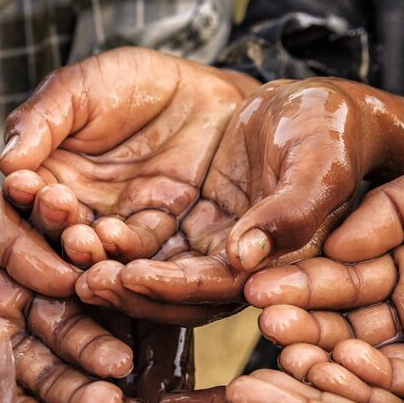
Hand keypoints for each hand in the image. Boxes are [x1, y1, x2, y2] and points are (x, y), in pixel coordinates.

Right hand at [0, 46, 258, 261]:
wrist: (204, 95)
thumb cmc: (134, 82)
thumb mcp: (80, 88)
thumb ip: (42, 119)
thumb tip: (7, 161)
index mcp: (49, 175)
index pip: (26, 196)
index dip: (23, 193)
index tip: (24, 183)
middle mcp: (77, 210)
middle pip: (55, 233)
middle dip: (53, 224)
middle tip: (58, 207)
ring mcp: (117, 227)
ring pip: (94, 251)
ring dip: (85, 249)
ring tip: (84, 236)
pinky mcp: (158, 238)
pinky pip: (139, 252)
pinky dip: (125, 253)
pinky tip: (118, 238)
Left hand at [76, 78, 403, 324]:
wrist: (315, 106)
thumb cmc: (329, 130)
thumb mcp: (319, 162)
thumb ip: (292, 211)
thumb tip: (245, 257)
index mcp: (277, 263)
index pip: (217, 289)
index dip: (173, 287)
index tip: (129, 276)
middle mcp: (238, 268)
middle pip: (177, 296)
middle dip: (131, 291)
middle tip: (86, 281)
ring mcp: (210, 249)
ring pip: (156, 275)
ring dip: (116, 274)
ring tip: (73, 262)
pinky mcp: (189, 227)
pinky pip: (145, 243)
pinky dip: (113, 243)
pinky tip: (78, 232)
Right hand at [248, 127, 403, 382]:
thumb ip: (397, 208)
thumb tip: (336, 243)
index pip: (342, 275)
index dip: (302, 280)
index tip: (258, 283)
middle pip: (347, 325)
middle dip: (302, 326)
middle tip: (260, 323)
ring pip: (376, 363)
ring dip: (328, 362)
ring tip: (283, 353)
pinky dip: (380, 391)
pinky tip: (338, 381)